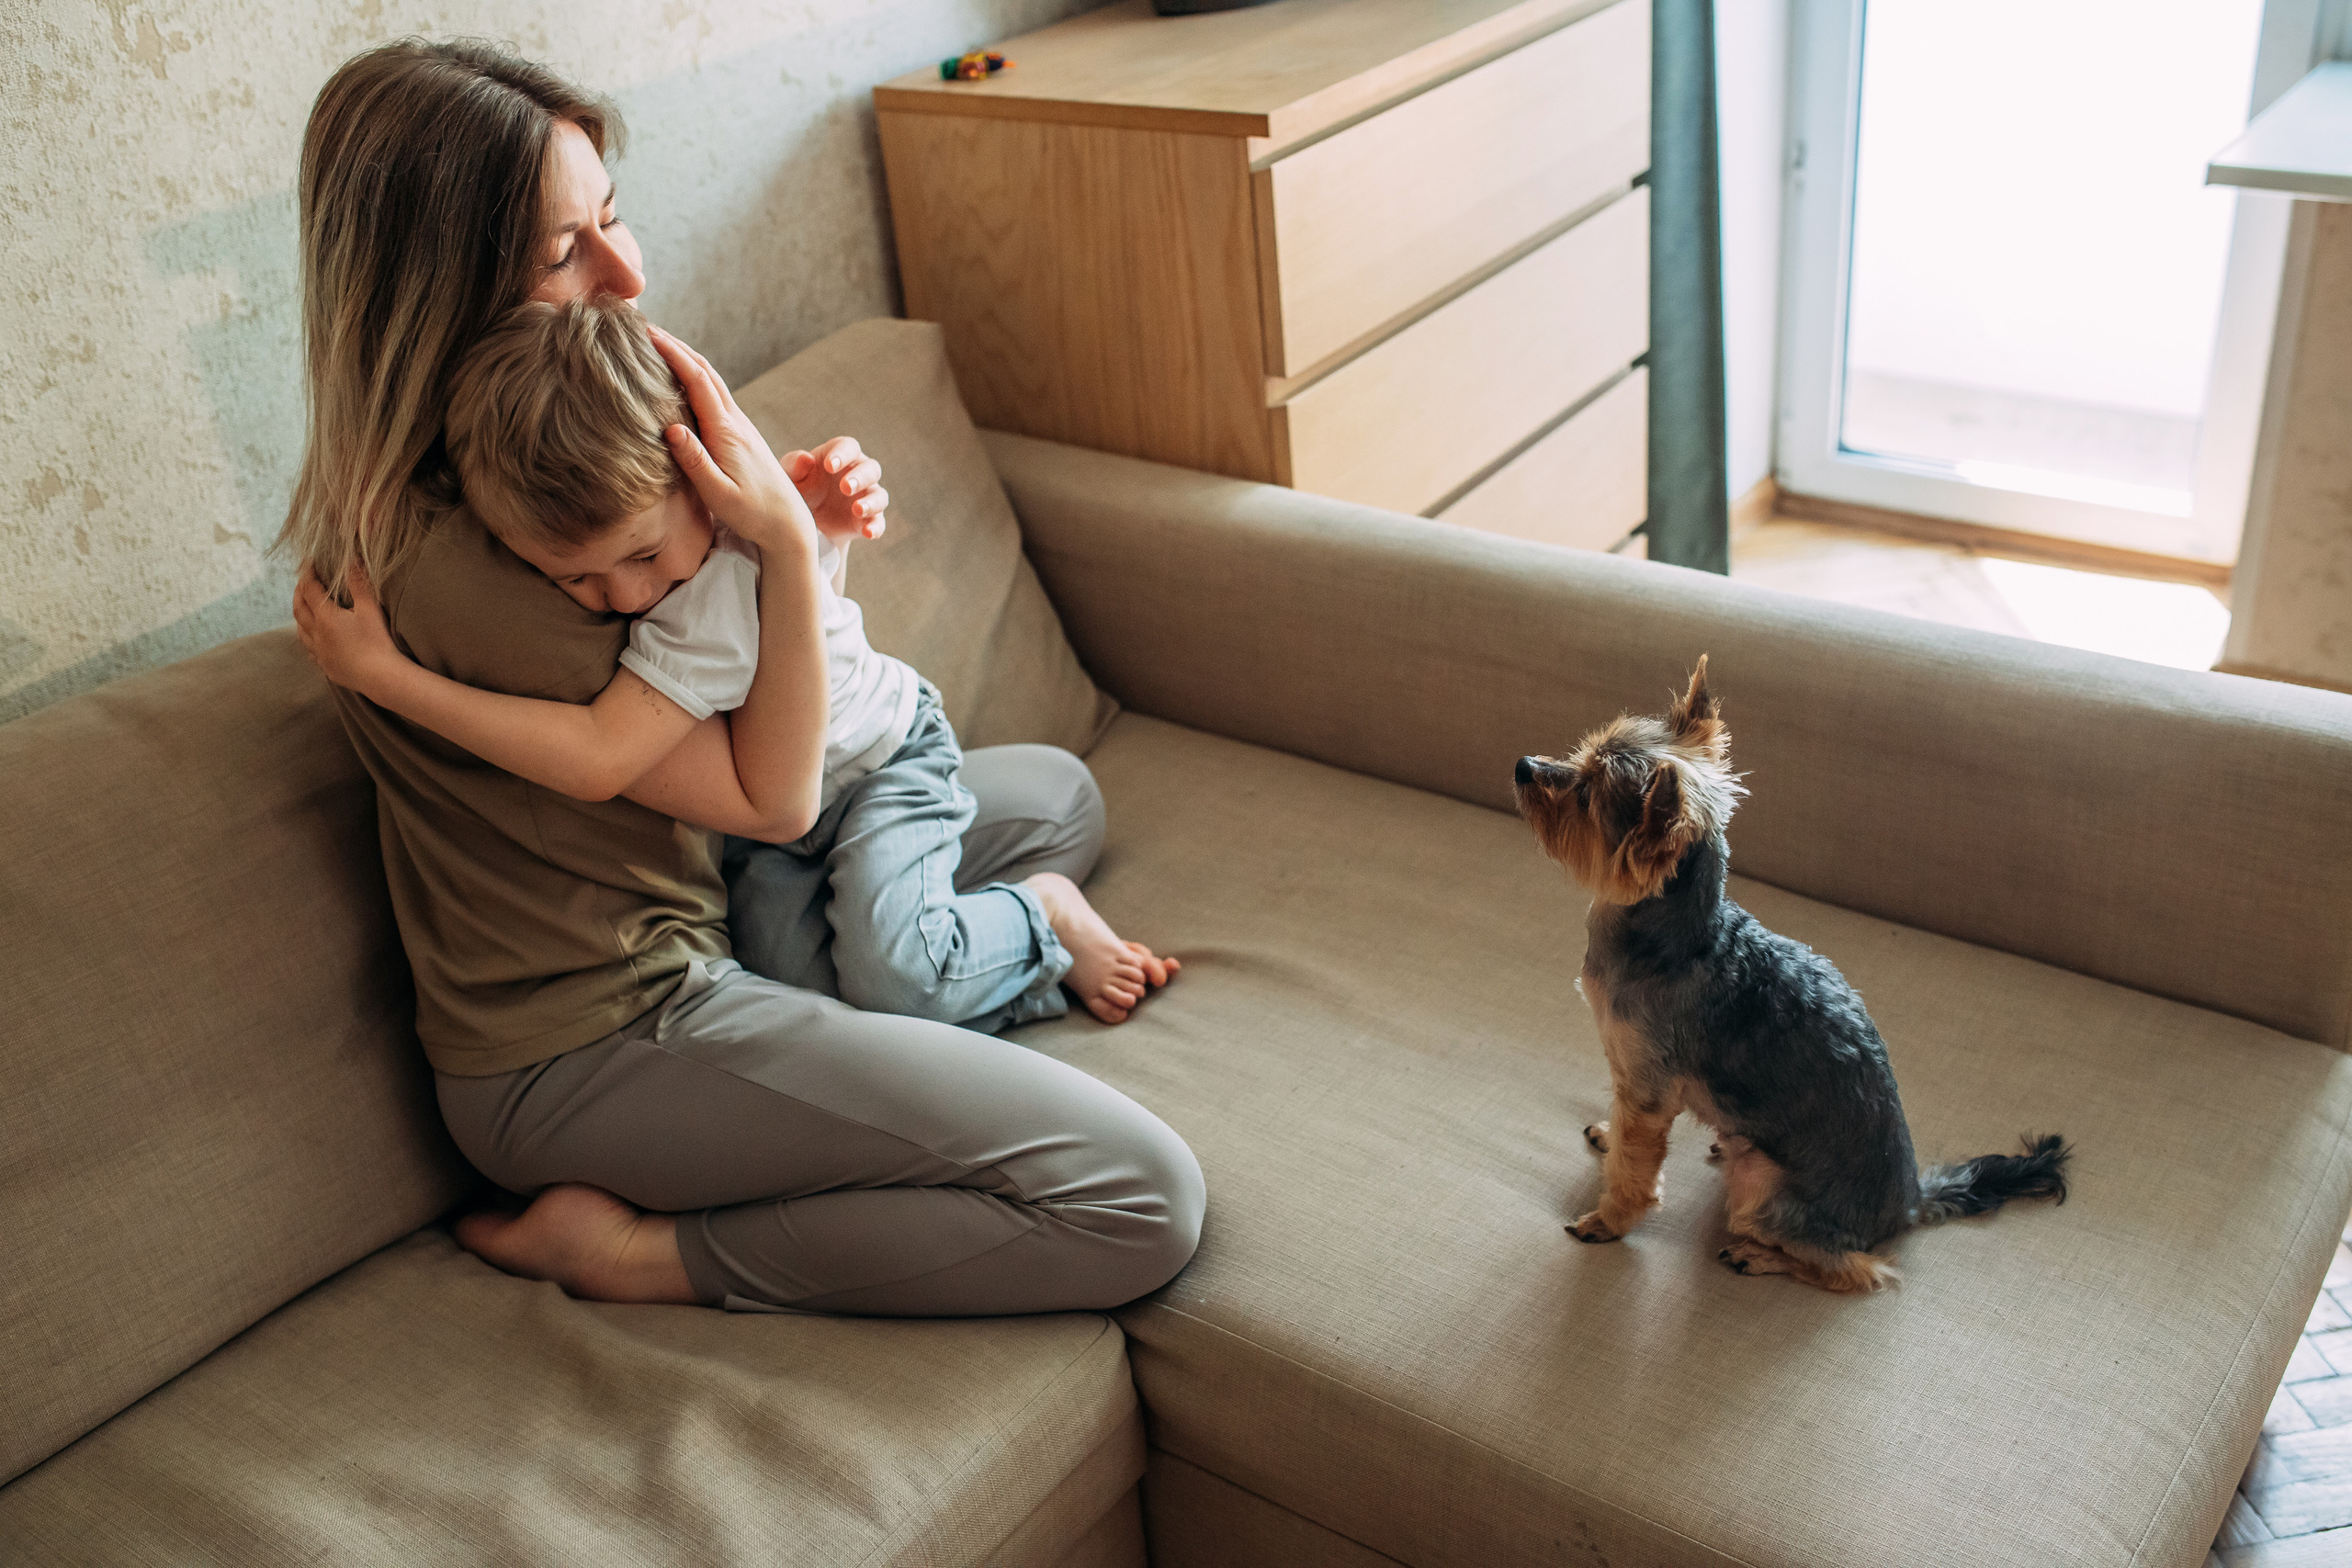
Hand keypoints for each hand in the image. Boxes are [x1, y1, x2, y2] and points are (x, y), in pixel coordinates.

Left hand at [292, 565, 406, 698]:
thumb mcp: (370, 608)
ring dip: (300, 616)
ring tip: (303, 608)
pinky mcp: (327, 667)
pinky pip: (310, 650)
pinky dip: (308, 639)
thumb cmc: (378, 642)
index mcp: (326, 617)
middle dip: (298, 592)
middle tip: (302, 581)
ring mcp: (320, 653)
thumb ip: (359, 583)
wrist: (382, 677)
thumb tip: (351, 559)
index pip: (310, 589)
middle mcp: (317, 635)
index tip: (309, 562)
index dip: (308, 573)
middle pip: (299, 609)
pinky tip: (314, 639)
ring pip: (301, 631)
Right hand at [647, 324, 816, 556]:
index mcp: (727, 432)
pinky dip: (698, 379)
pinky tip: (685, 381)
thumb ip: (695, 463)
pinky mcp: (743, 436)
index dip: (672, 353)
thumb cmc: (754, 514)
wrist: (789, 525)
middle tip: (647, 328)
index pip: (697, 380)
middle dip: (677, 347)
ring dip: (688, 359)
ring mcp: (742, 427)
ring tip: (661, 346)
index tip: (648, 333)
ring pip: (713, 382)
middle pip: (706, 372)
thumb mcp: (719, 495)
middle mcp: (736, 422)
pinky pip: (717, 397)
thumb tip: (671, 429)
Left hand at [785, 437, 887, 543]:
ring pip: (879, 495)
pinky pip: (878, 522)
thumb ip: (794, 465)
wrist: (804, 522)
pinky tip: (868, 533)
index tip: (829, 466)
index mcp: (840, 456)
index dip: (843, 454)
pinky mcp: (868, 519)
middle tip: (846, 487)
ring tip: (857, 509)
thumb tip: (806, 460)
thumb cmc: (798, 489)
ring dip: (872, 502)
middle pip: (871, 469)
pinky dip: (875, 527)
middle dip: (860, 477)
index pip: (849, 447)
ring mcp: (866, 497)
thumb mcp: (790, 477)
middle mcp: (858, 473)